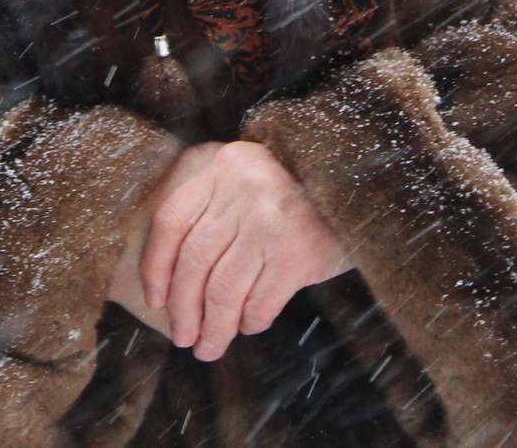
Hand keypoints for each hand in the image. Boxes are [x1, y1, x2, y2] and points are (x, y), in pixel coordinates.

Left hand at [135, 140, 349, 361]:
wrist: (361, 187)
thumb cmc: (298, 192)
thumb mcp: (250, 181)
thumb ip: (216, 210)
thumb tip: (176, 282)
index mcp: (223, 170)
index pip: (171, 221)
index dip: (155, 265)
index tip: (155, 299)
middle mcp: (243, 193)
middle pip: (194, 260)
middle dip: (184, 309)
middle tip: (183, 338)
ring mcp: (271, 223)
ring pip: (224, 289)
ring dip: (214, 327)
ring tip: (209, 347)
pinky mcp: (299, 254)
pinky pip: (260, 301)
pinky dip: (249, 321)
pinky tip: (248, 326)